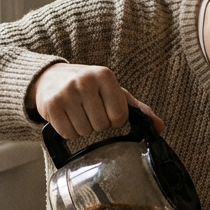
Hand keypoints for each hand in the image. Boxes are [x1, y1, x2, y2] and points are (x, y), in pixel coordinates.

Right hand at [27, 63, 163, 138]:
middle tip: (89, 111)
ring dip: (83, 128)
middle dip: (97, 123)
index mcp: (105, 75)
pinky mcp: (51, 105)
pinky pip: (68, 133)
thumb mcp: (113, 92)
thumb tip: (159, 127)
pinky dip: (69, 131)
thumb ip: (137, 109)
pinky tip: (67, 117)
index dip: (115, 119)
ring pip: (84, 131)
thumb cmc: (88, 87)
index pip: (120, 115)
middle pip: (102, 125)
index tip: (107, 111)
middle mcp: (85, 81)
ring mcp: (66, 92)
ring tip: (77, 113)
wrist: (50, 78)